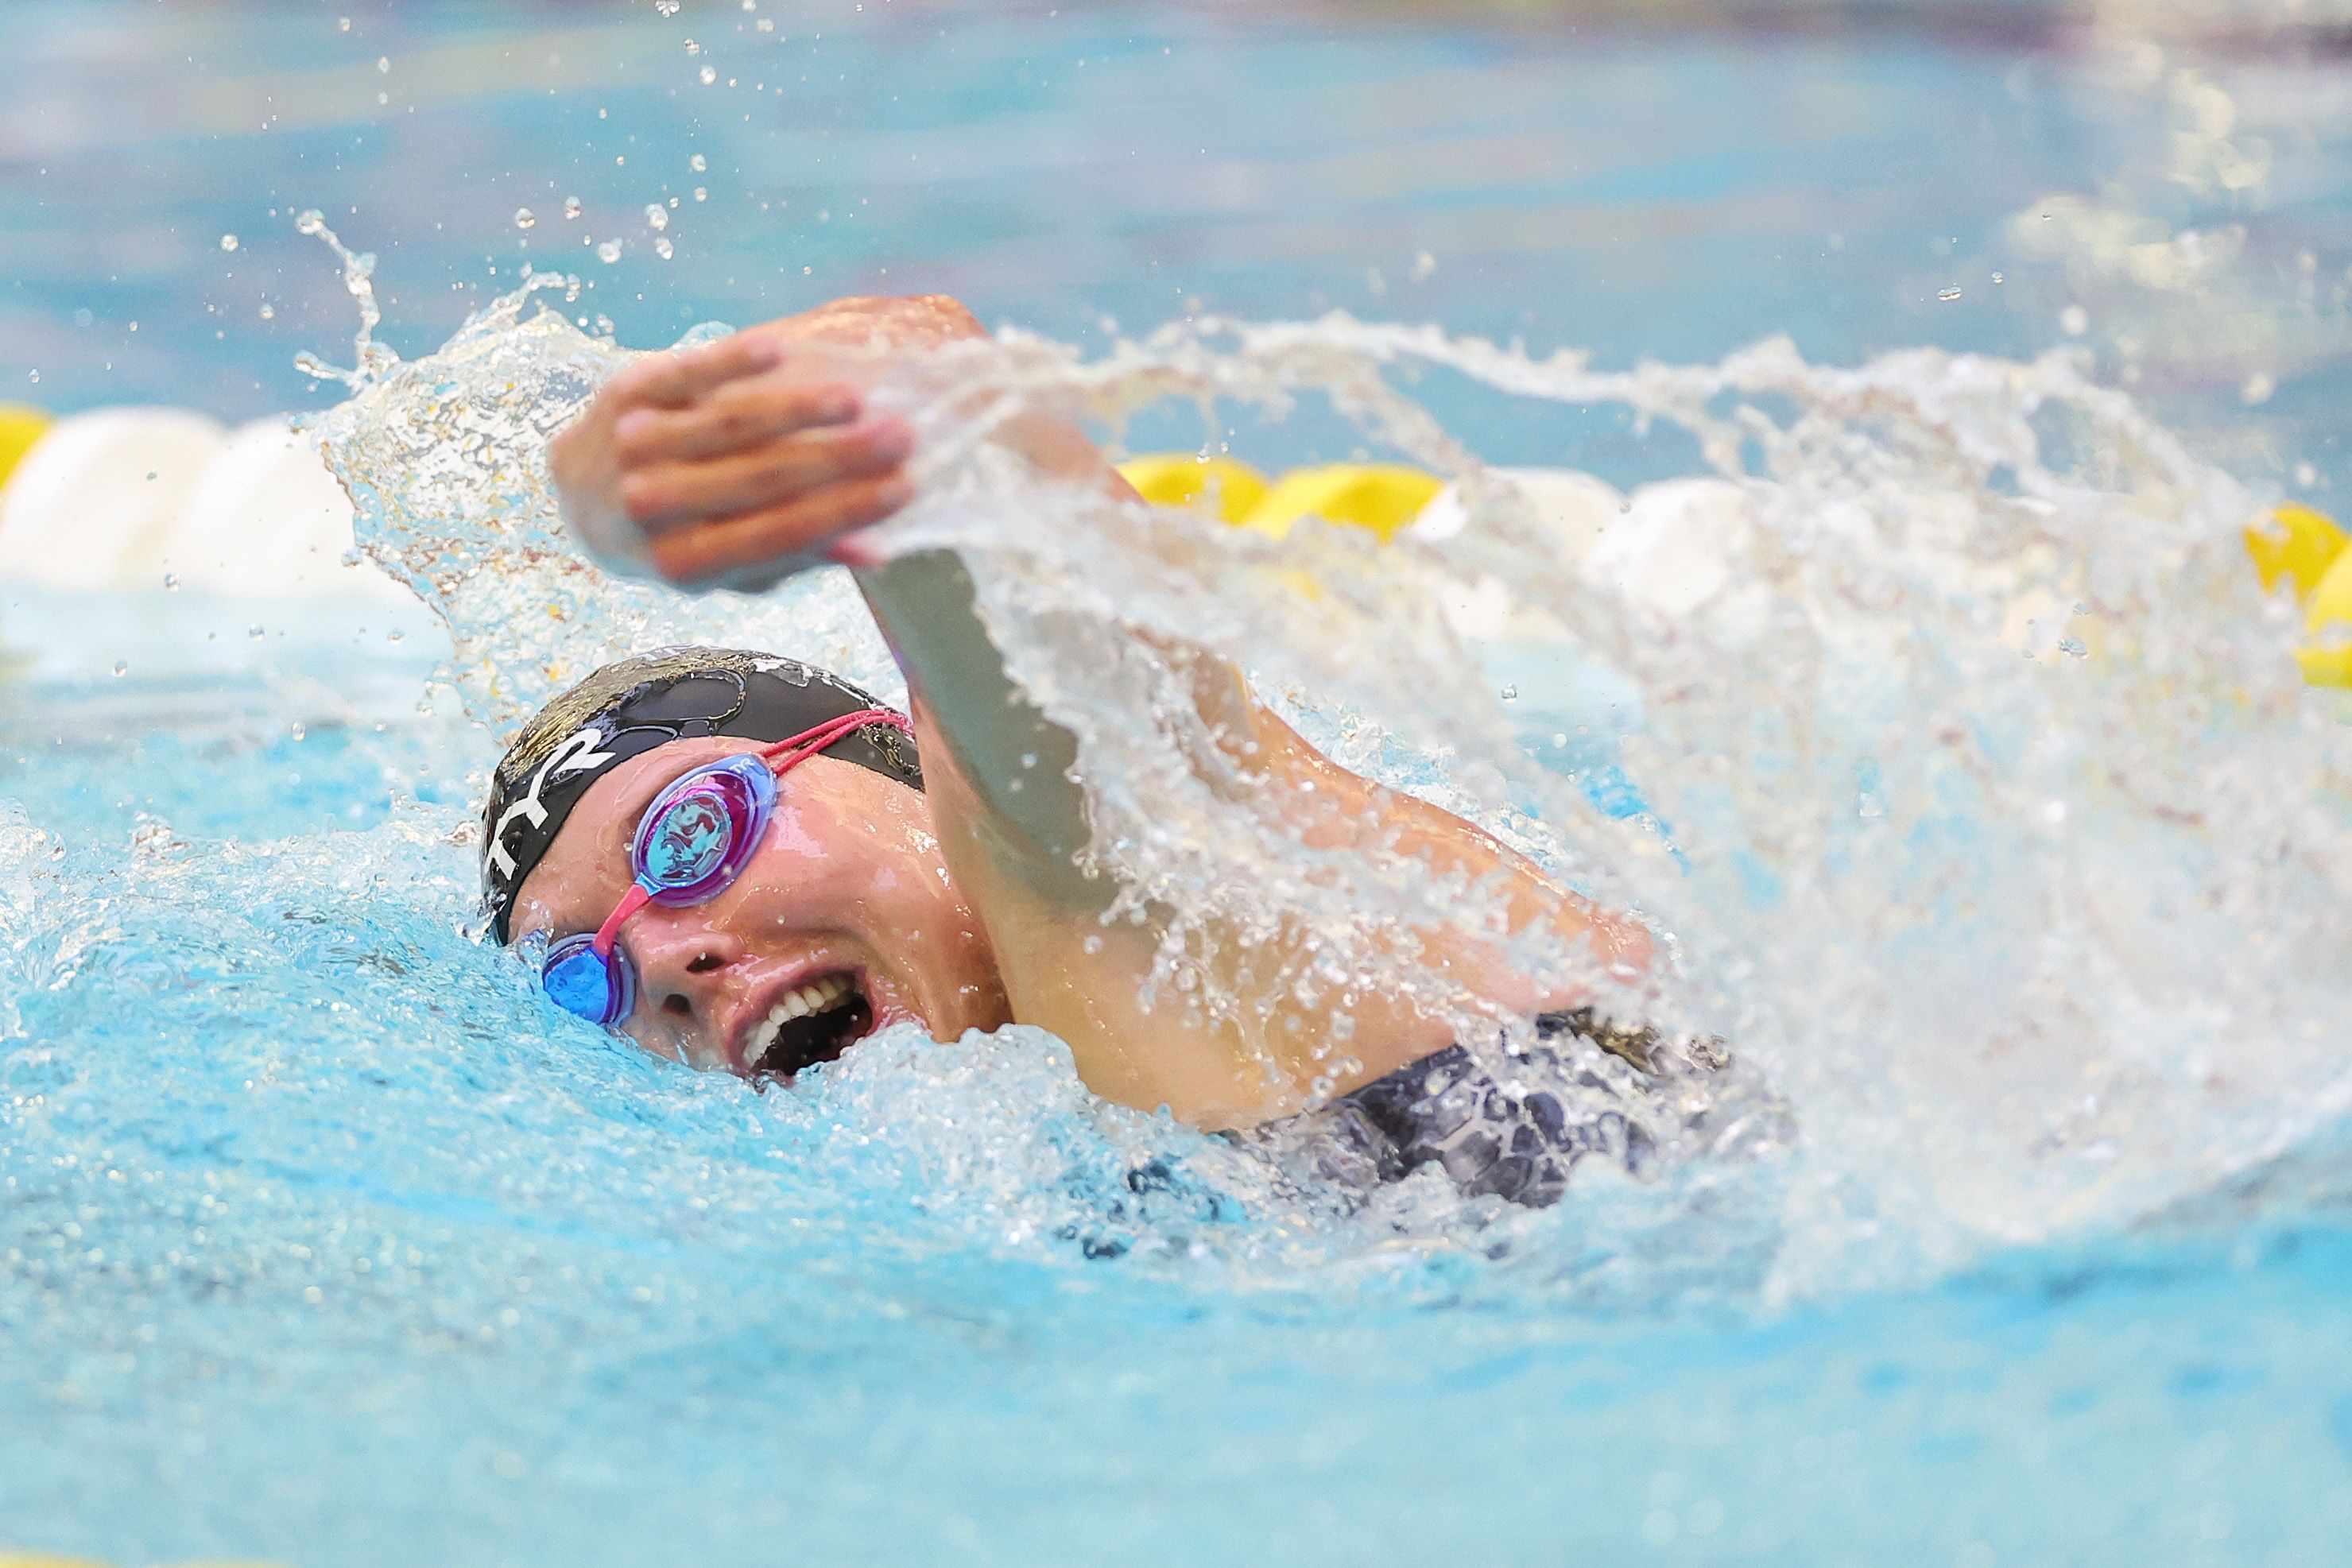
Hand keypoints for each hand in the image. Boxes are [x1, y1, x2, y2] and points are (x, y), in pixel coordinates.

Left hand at [548, 329, 918, 590]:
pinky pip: (687, 373)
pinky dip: (735, 360)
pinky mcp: (625, 393)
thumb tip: (877, 553)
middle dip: (838, 458)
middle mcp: (652, 509)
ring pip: (729, 424)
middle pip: (760, 478)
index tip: (904, 487)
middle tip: (901, 436)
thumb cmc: (680, 536)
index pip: (778, 534)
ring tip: (858, 398)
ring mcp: (632, 447)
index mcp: (685, 563)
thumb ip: (795, 557)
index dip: (844, 512)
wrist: (580, 495)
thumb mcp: (731, 566)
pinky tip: (784, 350)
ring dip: (798, 408)